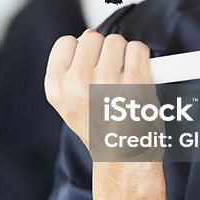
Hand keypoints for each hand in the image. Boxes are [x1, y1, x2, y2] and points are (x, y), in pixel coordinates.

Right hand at [45, 30, 153, 153]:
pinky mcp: (135, 81)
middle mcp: (77, 82)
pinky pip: (137, 48)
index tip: (90, 66)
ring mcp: (106, 80)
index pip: (66, 43)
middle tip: (109, 79)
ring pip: (116, 40)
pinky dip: (142, 60)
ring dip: (123, 56)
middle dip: (103, 52)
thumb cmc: (101, 132)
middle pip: (91, 37)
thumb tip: (88, 36)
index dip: (81, 51)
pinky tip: (138, 80)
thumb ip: (72, 71)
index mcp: (57, 87)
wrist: (124, 162)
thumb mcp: (70, 104)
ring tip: (123, 83)